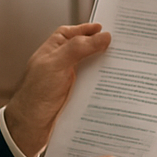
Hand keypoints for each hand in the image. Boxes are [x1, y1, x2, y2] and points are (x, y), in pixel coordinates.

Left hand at [4, 23, 111, 156]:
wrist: (29, 127)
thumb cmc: (35, 94)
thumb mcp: (56, 64)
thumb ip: (78, 48)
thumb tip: (103, 36)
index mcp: (53, 50)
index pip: (72, 34)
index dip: (88, 30)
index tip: (106, 29)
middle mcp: (61, 64)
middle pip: (86, 51)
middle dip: (102, 49)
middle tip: (123, 48)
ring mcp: (68, 81)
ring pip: (91, 70)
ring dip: (106, 70)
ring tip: (126, 68)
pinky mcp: (75, 98)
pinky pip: (93, 88)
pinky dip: (103, 87)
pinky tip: (116, 89)